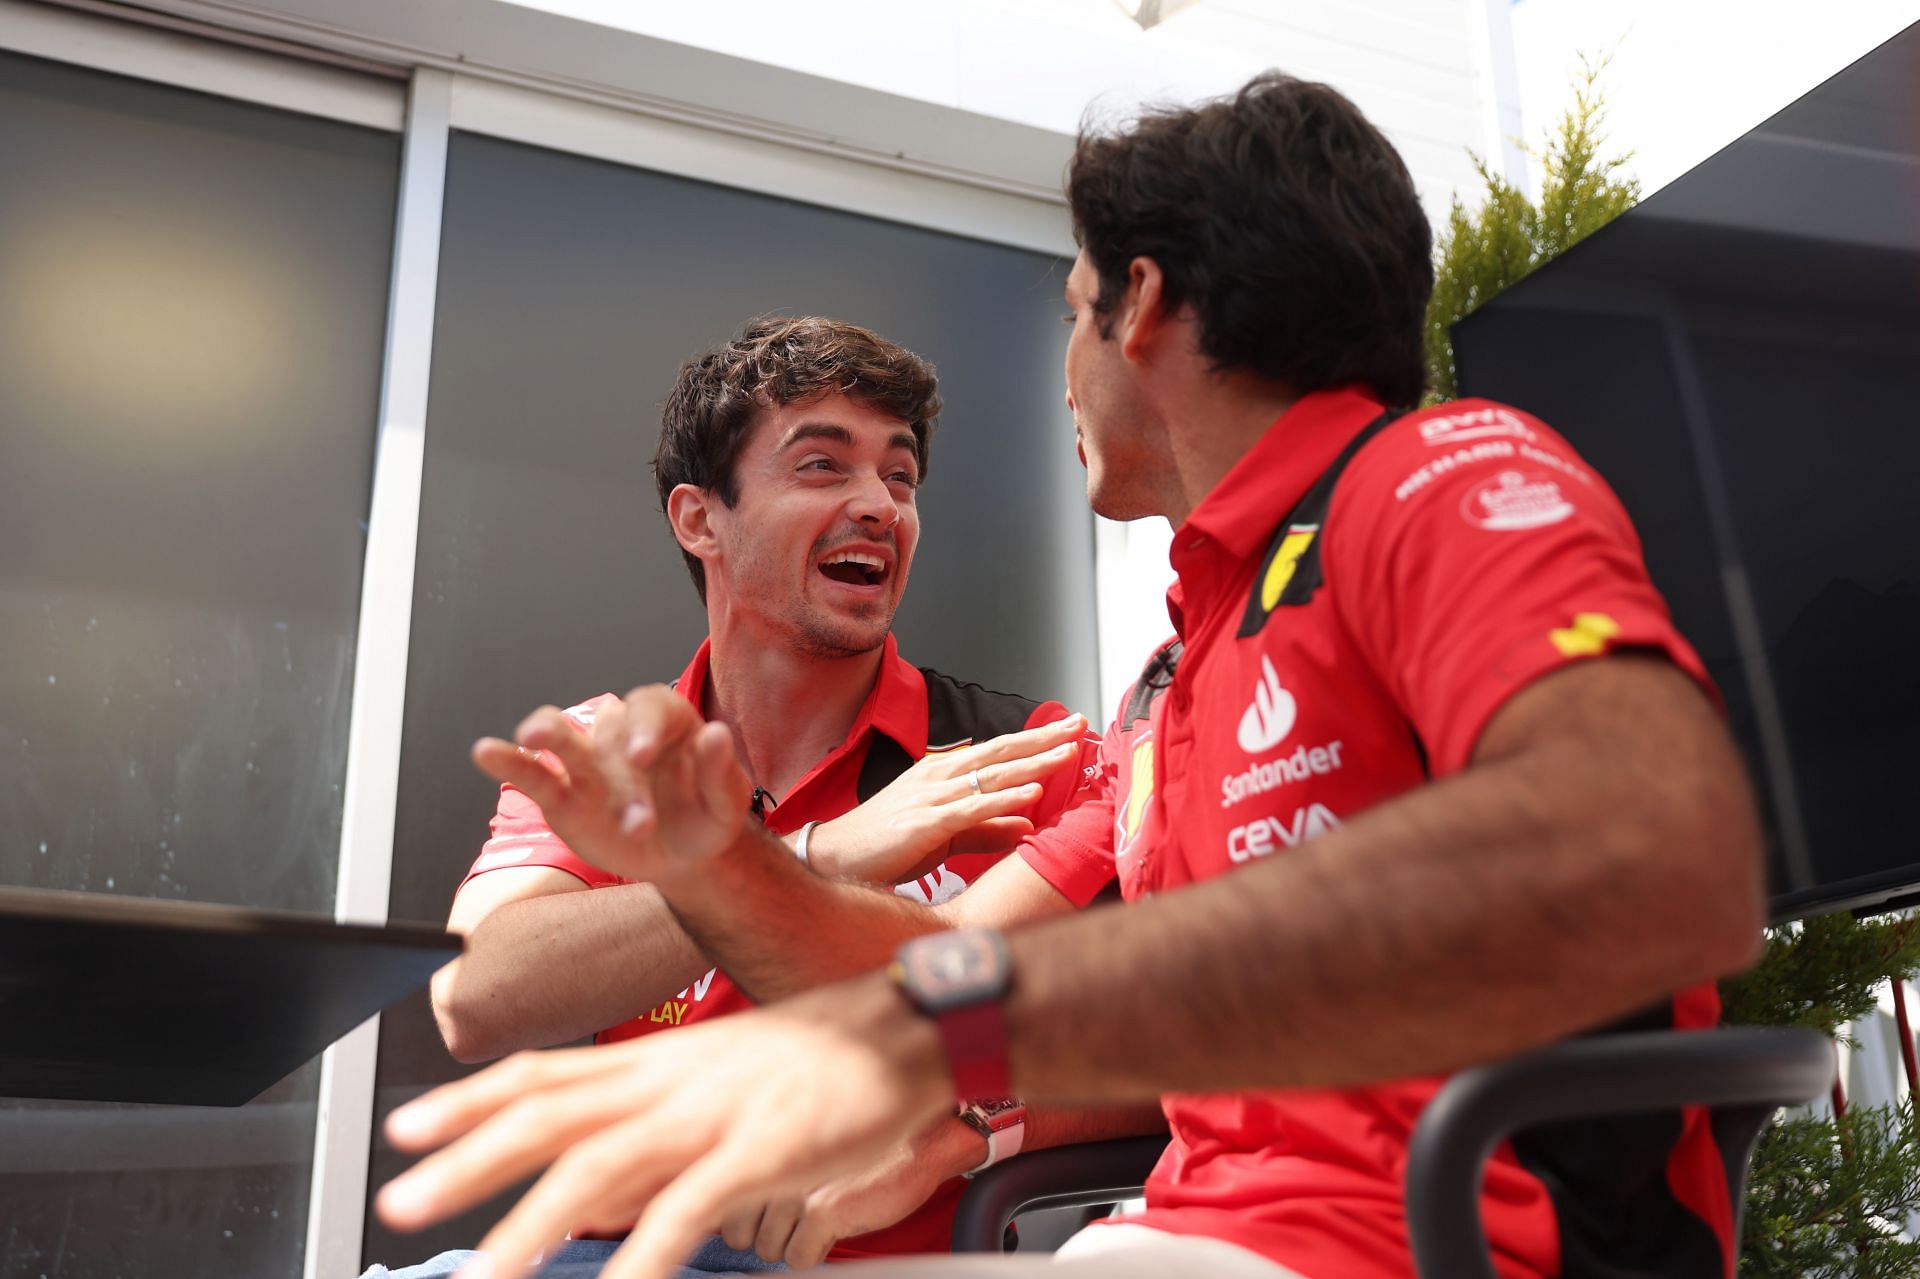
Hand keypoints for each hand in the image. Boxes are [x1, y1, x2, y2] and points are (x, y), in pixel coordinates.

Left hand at [375, 978, 951, 1278]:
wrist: (905, 1030)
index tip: (407, 1128)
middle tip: (399, 1201)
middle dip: (466, 1161)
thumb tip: (594, 1182)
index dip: (468, 1102)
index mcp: (658, 1064)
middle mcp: (670, 1084)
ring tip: (484, 1273)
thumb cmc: (817, 1061)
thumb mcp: (718, 1082)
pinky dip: (645, 1255)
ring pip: (600, 1166)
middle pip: (548, 1117)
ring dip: (531, 1220)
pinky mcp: (759, 1151)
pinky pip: (688, 1209)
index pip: (542, 1076)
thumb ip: (654, 1127)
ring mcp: (711, 1115)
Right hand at [471, 686, 752, 882]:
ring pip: (561, 735)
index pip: (651, 708)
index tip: (642, 755)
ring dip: (546, 731)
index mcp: (666, 723)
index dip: (644, 726)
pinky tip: (485, 752)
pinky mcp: (562, 793)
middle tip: (635, 810)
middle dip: (619, 769)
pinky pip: (533, 773)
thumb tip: (716, 733)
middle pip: (610, 731)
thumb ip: (719, 770)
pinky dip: (508, 761)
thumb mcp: (725, 802)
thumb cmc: (705, 818)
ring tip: (532, 737)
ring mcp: (587, 762)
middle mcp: (621, 734)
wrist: (681, 855)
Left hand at [716, 1115, 983, 1267]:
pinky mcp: (821, 1209)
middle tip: (795, 1208)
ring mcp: (791, 1184)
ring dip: (791, 1239)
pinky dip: (816, 1250)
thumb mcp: (794, 1128)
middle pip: (735, 1230)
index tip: (753, 1205)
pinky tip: (834, 1224)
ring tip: (817, 1213)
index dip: (734, 1209)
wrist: (920, 1130)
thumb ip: (756, 1152)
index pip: (712, 1192)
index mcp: (753, 1133)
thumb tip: (723, 1195)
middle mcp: (765, 1155)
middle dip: (764, 1226)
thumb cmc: (861, 1124)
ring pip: (766, 1247)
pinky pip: (799, 1257)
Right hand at [809, 713, 1087, 883]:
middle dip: (1043, 739)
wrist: (837, 856)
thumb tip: (1027, 825)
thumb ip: (987, 828)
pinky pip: (973, 808)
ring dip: (1033, 763)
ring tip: (1067, 752)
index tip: (1070, 730)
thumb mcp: (946, 834)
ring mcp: (932, 797)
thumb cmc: (887, 843)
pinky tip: (1032, 794)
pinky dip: (1005, 799)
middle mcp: (940, 776)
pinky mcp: (927, 823)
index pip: (999, 751)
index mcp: (943, 773)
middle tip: (1080, 725)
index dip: (1036, 740)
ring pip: (992, 775)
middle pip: (1002, 752)